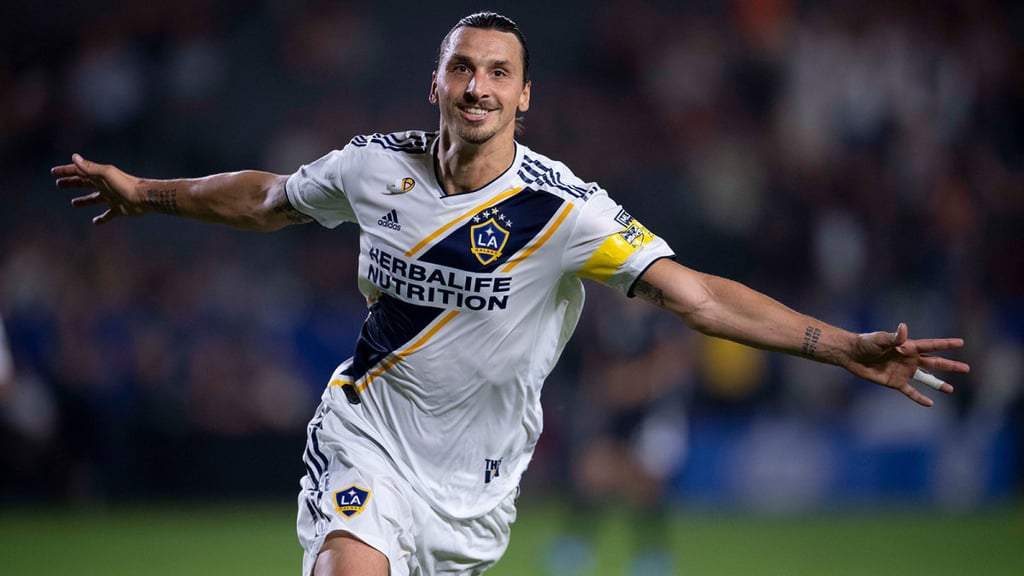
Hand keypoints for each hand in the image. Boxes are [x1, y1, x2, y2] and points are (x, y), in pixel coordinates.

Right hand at [52, 154, 143, 224]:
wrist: (145, 198)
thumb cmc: (126, 184)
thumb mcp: (105, 174)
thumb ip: (90, 167)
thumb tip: (74, 157)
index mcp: (100, 176)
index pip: (79, 171)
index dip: (66, 171)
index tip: (53, 172)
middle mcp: (105, 186)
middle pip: (85, 183)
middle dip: (72, 183)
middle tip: (59, 184)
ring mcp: (112, 198)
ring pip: (94, 199)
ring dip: (83, 200)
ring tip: (73, 203)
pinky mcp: (120, 209)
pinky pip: (108, 215)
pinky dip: (102, 219)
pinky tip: (95, 222)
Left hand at [847, 322, 969, 406]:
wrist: (852, 355)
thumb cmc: (865, 343)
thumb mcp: (880, 339)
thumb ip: (894, 337)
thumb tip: (904, 328)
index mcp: (909, 347)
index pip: (931, 345)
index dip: (946, 344)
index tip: (961, 342)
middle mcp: (910, 359)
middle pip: (935, 363)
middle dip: (951, 365)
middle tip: (967, 368)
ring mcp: (904, 372)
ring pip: (926, 378)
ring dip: (938, 384)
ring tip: (951, 389)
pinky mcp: (895, 382)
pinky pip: (910, 391)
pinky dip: (919, 398)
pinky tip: (930, 403)